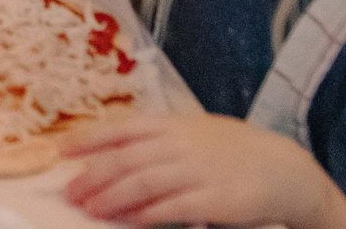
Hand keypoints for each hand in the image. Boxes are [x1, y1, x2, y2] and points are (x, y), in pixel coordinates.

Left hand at [61, 114, 345, 228]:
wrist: (284, 170)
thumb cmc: (232, 152)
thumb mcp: (193, 134)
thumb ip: (158, 141)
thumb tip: (115, 151)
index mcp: (173, 126)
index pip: (122, 129)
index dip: (90, 140)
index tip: (61, 152)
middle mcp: (182, 144)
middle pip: (127, 159)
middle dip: (94, 176)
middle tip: (69, 192)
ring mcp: (199, 170)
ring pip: (145, 182)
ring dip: (113, 196)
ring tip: (89, 209)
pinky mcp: (216, 198)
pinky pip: (177, 206)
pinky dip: (151, 213)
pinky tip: (132, 221)